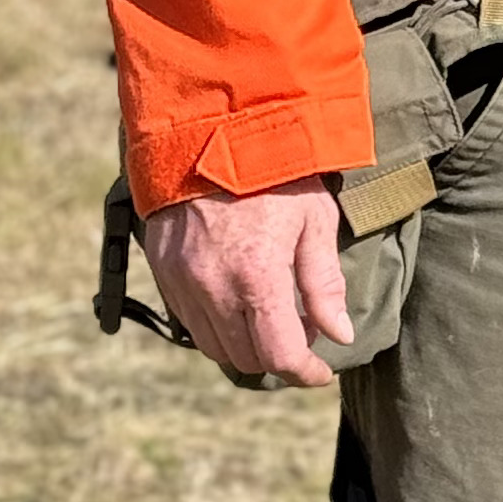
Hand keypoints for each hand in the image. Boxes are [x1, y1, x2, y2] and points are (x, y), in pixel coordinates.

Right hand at [141, 178, 349, 388]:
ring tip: (271, 320)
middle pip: (247, 359)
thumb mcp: (313, 219)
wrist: (206, 128)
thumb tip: (339, 335)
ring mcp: (182, 282)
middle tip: (302, 334)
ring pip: (215, 347)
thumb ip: (324, 283)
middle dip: (279, 358)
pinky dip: (217, 327)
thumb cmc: (271, 169)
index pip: (280, 355)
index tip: (321, 372)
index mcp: (257, 276)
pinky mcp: (163, 271)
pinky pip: (189, 322)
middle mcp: (213, 288)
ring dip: (246, 347)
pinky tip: (238, 303)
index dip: (305, 373)